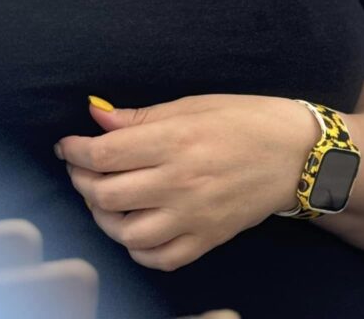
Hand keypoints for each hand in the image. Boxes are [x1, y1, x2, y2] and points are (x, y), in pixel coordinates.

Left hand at [54, 94, 317, 271]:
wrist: (296, 156)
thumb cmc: (243, 119)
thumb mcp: (191, 104)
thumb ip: (140, 117)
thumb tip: (96, 116)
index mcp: (174, 142)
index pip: (104, 154)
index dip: (75, 150)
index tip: (67, 145)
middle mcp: (179, 184)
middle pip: (106, 195)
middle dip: (80, 180)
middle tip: (80, 167)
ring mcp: (193, 218)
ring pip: (126, 234)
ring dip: (103, 216)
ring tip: (101, 197)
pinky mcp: (207, 241)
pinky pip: (159, 258)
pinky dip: (135, 248)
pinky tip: (132, 227)